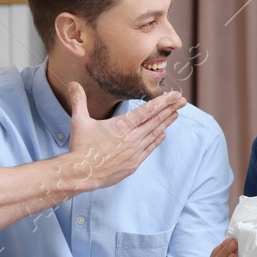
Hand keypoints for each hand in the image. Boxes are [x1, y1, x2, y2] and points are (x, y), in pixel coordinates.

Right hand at [65, 82, 184, 191]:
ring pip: (155, 134)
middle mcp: (132, 137)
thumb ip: (79, 101)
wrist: (82, 174)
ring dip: (166, 123)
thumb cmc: (81, 147)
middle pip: (156, 120)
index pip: (147, 110)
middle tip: (183, 100)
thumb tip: (73, 83)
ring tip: (176, 114)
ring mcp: (135, 151)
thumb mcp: (79, 121)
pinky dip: (157, 140)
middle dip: (170, 109)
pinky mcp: (134, 163)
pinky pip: (149, 149)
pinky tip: (163, 134)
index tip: (175, 95)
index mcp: (122, 125)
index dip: (163, 101)